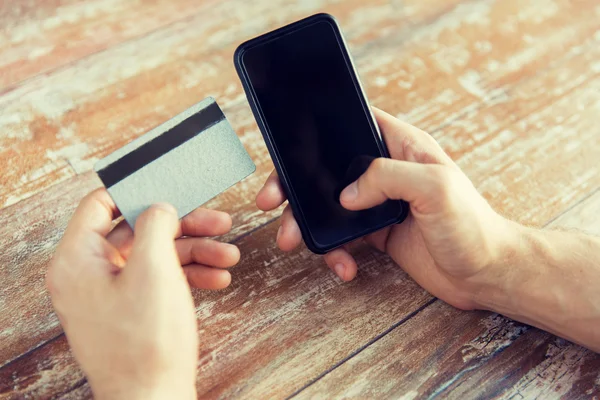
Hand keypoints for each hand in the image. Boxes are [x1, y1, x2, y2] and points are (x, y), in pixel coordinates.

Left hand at [46, 189, 238, 398]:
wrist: (154, 399)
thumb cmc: (146, 343)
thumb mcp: (155, 269)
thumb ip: (155, 226)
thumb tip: (159, 208)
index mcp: (78, 260)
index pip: (100, 205)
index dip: (137, 192)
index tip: (170, 188)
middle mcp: (88, 275)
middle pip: (138, 231)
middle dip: (184, 227)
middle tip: (218, 222)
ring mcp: (110, 295)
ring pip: (154, 256)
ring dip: (195, 252)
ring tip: (228, 256)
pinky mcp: (130, 312)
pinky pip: (158, 281)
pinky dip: (188, 276)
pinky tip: (217, 279)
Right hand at [256, 107, 514, 309]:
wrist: (486, 274)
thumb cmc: (473, 226)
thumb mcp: (435, 187)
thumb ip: (387, 177)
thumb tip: (346, 192)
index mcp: (401, 146)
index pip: (354, 122)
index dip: (320, 126)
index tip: (290, 141)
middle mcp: (386, 172)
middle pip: (327, 167)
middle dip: (296, 184)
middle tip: (272, 201)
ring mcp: (378, 203)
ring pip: (328, 204)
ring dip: (306, 223)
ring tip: (292, 241)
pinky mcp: (376, 233)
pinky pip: (342, 237)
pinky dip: (335, 252)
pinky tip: (343, 266)